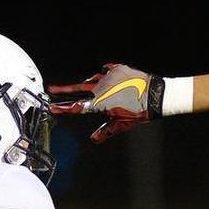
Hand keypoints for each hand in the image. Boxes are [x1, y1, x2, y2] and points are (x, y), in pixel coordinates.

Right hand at [48, 63, 163, 142]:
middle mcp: (102, 88)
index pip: (77, 107)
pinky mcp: (118, 69)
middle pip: (78, 89)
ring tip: (88, 89)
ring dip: (89, 85)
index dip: (63, 108)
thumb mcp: (123, 124)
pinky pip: (106, 70)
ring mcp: (109, 77)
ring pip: (93, 80)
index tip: (52, 106)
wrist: (157, 95)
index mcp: (101, 103)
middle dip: (64, 90)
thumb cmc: (141, 112)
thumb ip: (106, 131)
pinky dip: (104, 74)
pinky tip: (104, 75)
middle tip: (51, 89)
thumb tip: (94, 139)